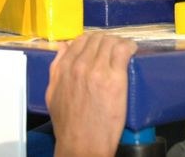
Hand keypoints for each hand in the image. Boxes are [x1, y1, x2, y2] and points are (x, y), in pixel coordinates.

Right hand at [47, 33, 136, 156]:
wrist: (82, 144)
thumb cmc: (68, 124)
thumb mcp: (52, 94)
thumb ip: (56, 68)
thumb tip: (64, 47)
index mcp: (65, 68)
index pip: (81, 40)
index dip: (92, 40)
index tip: (100, 46)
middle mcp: (80, 65)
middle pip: (97, 39)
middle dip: (106, 41)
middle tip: (114, 48)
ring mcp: (98, 70)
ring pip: (111, 42)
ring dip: (119, 42)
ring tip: (124, 49)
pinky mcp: (115, 78)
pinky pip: (123, 50)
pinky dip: (129, 46)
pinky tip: (132, 50)